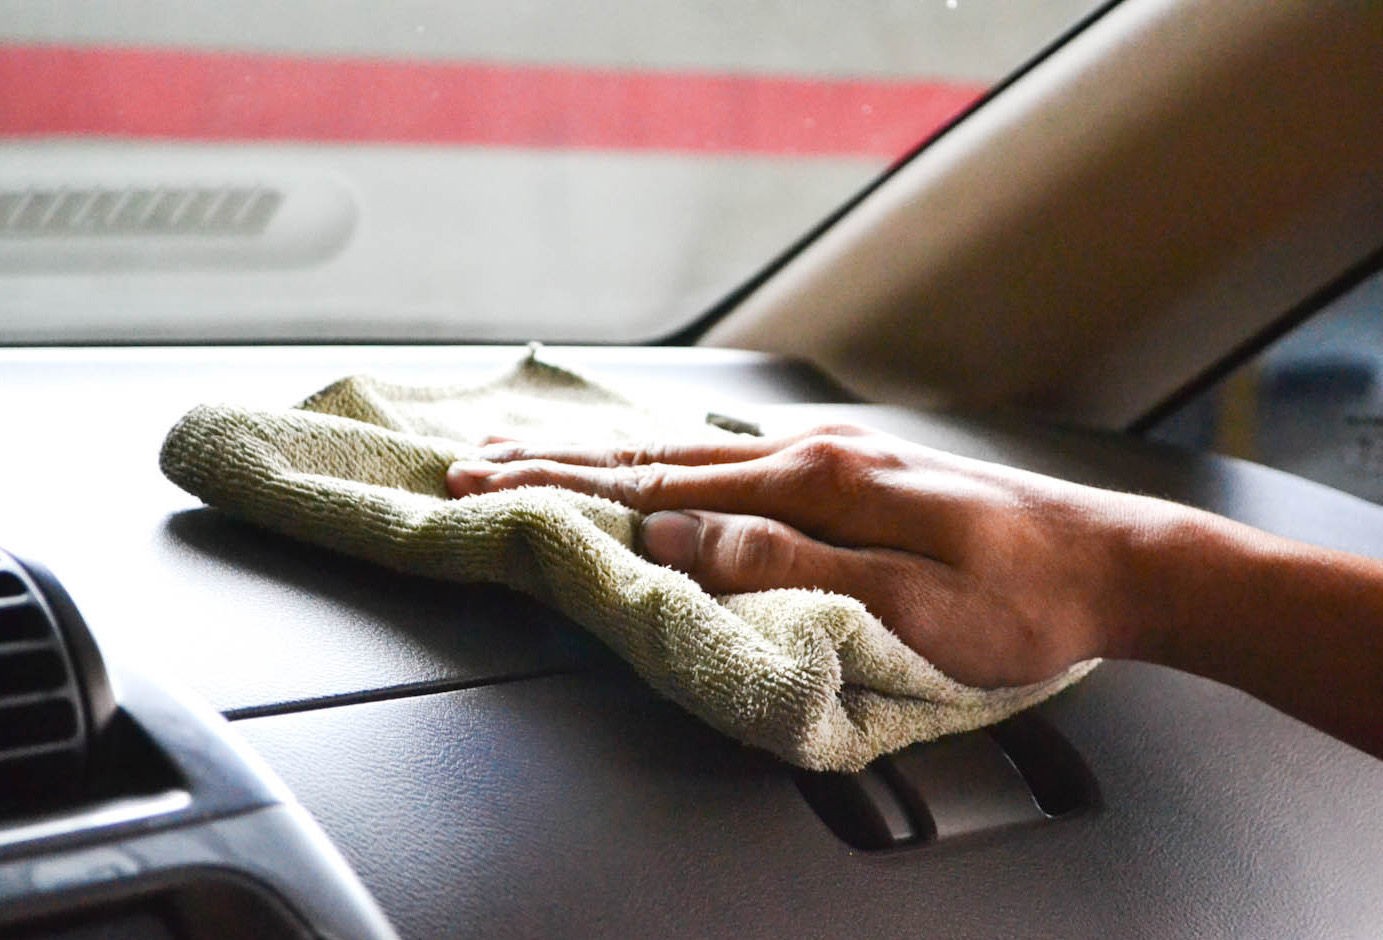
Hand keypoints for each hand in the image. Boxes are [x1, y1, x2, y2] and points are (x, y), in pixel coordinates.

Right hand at [446, 424, 1171, 687]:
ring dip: (606, 455)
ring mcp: (836, 456)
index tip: (487, 483)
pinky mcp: (854, 471)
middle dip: (560, 462)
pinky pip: (734, 458)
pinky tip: (654, 458)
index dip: (565, 491)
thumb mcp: (907, 603)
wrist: (1114, 564)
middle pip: (659, 458)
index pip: (658, 490)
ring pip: (693, 452)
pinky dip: (670, 459)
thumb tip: (676, 538)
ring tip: (539, 451)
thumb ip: (786, 563)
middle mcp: (815, 454)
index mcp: (817, 484)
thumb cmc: (1021, 601)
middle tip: (477, 458)